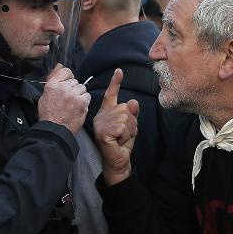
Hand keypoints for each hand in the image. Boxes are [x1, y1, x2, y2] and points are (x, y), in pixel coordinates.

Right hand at [38, 64, 90, 134]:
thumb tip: (60, 65)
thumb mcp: (45, 94)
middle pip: (75, 81)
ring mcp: (73, 94)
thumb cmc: (49, 114)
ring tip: (72, 105)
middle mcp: (63, 87)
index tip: (66, 85)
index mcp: (52, 85)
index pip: (66, 71)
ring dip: (79, 95)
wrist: (55, 130)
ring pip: (82, 88)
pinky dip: (84, 101)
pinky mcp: (82, 102)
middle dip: (72, 89)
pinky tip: (77, 108)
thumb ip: (54, 78)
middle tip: (67, 100)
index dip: (68, 78)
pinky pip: (87, 96)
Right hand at [94, 69, 138, 184]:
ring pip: (125, 117)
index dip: (116, 82)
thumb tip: (132, 101)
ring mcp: (100, 124)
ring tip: (122, 138)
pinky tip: (119, 142)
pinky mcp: (103, 132)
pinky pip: (123, 127)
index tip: (119, 71)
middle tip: (125, 134)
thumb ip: (131, 113)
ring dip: (129, 130)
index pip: (110, 95)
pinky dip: (126, 136)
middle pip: (125, 108)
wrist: (118, 163)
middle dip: (131, 122)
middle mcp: (100, 116)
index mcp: (105, 113)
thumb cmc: (122, 145)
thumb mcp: (130, 126)